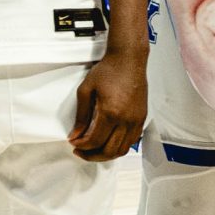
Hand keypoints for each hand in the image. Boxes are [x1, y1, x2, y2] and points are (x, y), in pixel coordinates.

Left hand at [69, 47, 145, 161]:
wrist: (129, 59)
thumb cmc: (108, 70)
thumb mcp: (86, 90)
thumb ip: (81, 116)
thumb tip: (76, 135)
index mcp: (111, 112)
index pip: (95, 141)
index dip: (81, 146)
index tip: (73, 143)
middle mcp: (126, 119)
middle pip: (110, 150)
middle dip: (92, 155)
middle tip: (81, 151)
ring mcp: (136, 120)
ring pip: (122, 149)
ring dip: (107, 154)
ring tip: (94, 149)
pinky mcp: (141, 118)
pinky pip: (132, 141)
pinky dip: (119, 146)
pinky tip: (109, 141)